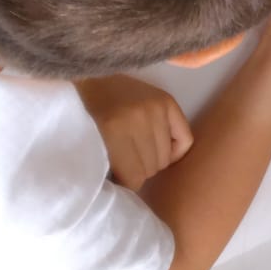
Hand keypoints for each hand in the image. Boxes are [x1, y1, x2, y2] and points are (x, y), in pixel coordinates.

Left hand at [77, 75, 193, 191]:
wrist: (93, 76)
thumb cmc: (86, 114)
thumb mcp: (89, 143)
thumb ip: (107, 168)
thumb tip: (126, 193)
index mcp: (114, 130)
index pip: (134, 177)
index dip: (127, 185)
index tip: (119, 182)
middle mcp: (140, 118)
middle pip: (151, 168)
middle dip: (139, 172)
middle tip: (127, 166)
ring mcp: (156, 108)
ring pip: (165, 157)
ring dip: (153, 161)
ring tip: (140, 155)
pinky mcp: (168, 101)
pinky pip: (184, 139)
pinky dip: (175, 150)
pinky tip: (161, 148)